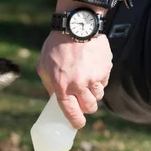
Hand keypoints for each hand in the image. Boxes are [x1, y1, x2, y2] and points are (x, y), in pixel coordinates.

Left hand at [37, 0, 112, 128]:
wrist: (76, 25)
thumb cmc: (55, 46)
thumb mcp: (43, 66)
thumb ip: (49, 85)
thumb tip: (54, 99)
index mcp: (62, 86)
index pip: (71, 112)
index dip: (76, 121)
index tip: (77, 124)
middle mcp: (79, 85)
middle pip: (90, 107)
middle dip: (87, 108)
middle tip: (83, 103)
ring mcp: (95, 77)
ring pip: (99, 96)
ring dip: (93, 93)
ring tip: (86, 82)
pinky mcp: (106, 69)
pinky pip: (104, 82)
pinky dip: (99, 80)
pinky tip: (92, 69)